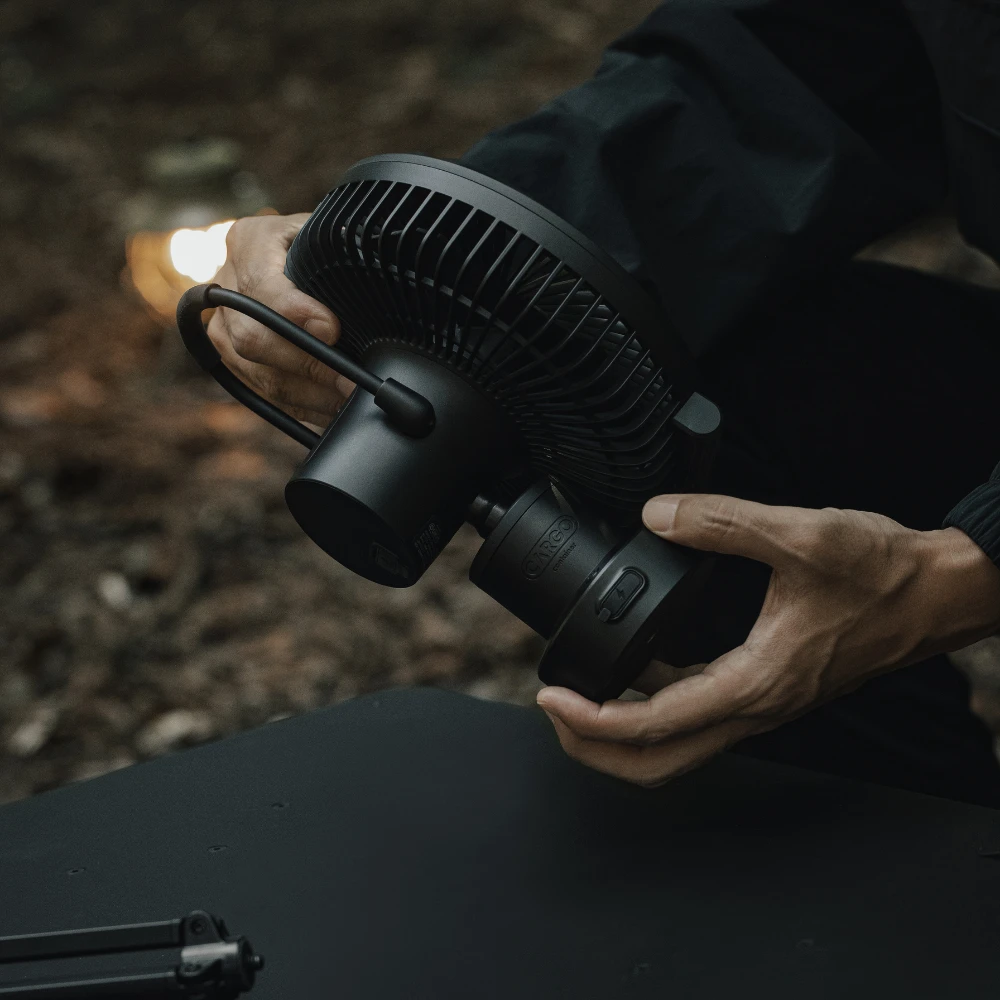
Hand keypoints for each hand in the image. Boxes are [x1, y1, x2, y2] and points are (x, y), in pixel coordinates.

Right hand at [207, 213, 351, 425]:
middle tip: (349, 379)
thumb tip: (354, 305)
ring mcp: (224, 328)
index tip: (332, 330)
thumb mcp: (331, 236)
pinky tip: (333, 409)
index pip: (262, 284)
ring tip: (348, 400)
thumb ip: (340, 255)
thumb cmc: (325, 244)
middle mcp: (226, 287)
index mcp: (249, 242)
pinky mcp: (234, 361)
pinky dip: (302, 406)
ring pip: (255, 372)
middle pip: (251, 337)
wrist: (302, 255)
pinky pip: (263, 392)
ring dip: (307, 393)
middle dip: (306, 364)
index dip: (294, 311)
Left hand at [537, 495, 999, 786]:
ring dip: (623, 732)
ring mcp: (762, 705)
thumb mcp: (800, 535)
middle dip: (595, 748)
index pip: (655, 725)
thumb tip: (657, 515)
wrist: (938, 592)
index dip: (592, 719)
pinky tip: (638, 666)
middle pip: (658, 762)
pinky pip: (699, 717)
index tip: (551, 697)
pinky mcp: (769, 689)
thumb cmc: (885, 575)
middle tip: (554, 712)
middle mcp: (756, 709)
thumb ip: (722, 522)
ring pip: (678, 746)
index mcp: (756, 684)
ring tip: (581, 694)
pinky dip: (655, 707)